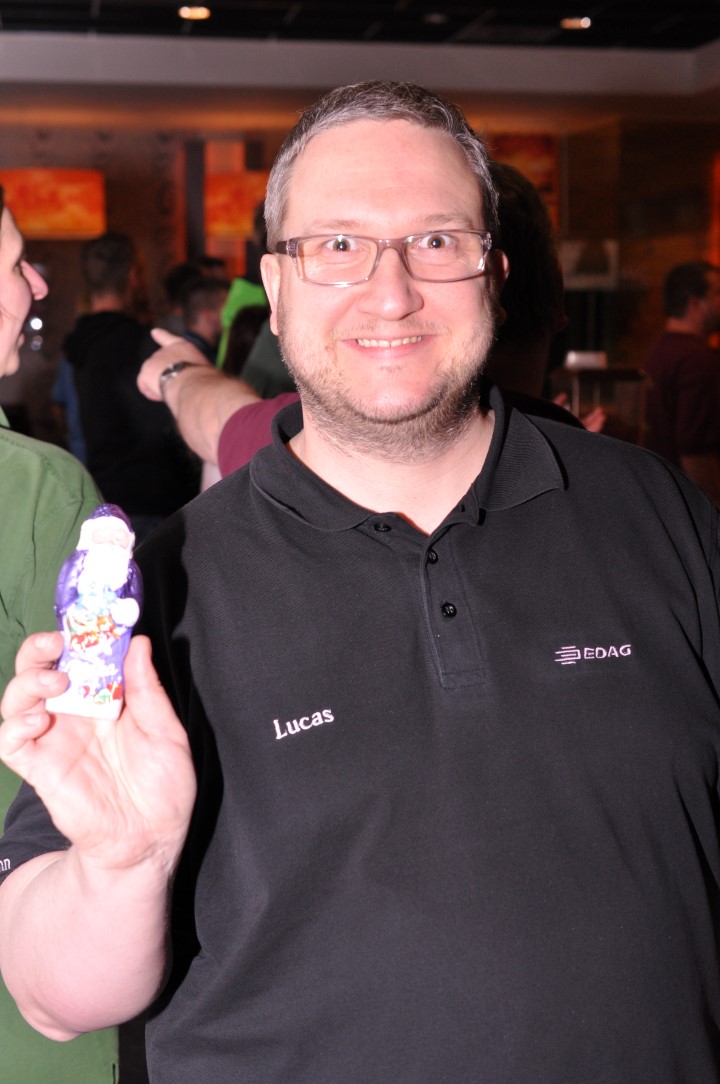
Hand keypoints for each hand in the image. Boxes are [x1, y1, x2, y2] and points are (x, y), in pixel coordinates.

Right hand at [0, 632, 195, 874]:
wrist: (151, 840)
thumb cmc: (163, 786)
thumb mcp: (166, 732)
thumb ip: (148, 690)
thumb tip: (137, 643)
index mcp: (105, 698)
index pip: (82, 656)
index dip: (79, 633)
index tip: (85, 613)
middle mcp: (74, 713)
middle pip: (41, 669)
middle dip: (40, 648)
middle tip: (55, 640)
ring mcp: (53, 739)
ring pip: (18, 698)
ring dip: (28, 680)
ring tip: (55, 679)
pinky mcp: (39, 767)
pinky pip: (11, 741)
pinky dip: (15, 724)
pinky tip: (38, 718)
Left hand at [137, 329, 211, 401]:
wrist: (194, 384)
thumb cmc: (205, 382)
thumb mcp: (204, 370)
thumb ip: (195, 371)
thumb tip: (194, 381)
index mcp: (184, 347)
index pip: (170, 339)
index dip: (161, 335)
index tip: (154, 332)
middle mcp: (167, 349)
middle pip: (160, 364)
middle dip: (166, 376)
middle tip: (178, 387)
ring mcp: (155, 359)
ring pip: (152, 375)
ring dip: (159, 384)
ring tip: (173, 391)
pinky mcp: (146, 370)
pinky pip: (143, 384)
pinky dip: (150, 392)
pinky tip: (160, 396)